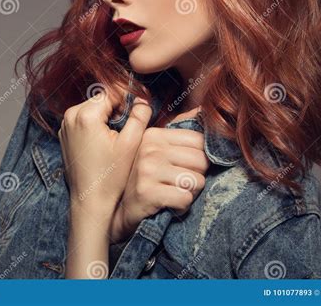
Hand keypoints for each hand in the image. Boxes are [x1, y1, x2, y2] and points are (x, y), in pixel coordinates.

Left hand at [58, 87, 151, 222]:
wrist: (90, 202)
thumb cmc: (111, 177)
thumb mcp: (131, 144)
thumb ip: (140, 116)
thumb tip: (143, 100)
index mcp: (86, 115)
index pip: (112, 90)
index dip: (129, 97)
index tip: (139, 109)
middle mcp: (70, 115)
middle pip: (102, 98)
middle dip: (118, 107)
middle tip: (129, 127)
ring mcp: (65, 125)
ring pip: (93, 107)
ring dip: (107, 115)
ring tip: (118, 136)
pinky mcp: (65, 134)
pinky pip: (84, 119)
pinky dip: (97, 124)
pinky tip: (105, 142)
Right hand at [110, 109, 209, 242]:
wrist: (118, 211)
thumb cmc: (143, 179)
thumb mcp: (156, 150)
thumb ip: (179, 132)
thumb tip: (202, 109)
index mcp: (154, 134)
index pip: (199, 140)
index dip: (199, 158)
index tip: (183, 166)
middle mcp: (150, 148)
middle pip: (201, 161)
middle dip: (197, 176)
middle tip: (178, 182)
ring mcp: (147, 169)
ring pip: (196, 181)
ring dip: (190, 193)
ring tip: (173, 192)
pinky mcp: (147, 192)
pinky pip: (185, 199)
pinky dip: (182, 207)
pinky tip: (169, 204)